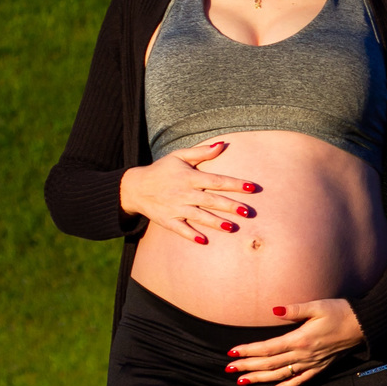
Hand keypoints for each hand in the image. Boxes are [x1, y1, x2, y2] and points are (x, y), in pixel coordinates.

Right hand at [120, 141, 258, 243]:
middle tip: (247, 212)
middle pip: (211, 200)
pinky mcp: (168, 220)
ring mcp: (176, 208)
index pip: (217, 181)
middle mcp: (184, 193)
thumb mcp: (178, 156)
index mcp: (190, 177)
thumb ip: (201, 152)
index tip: (252, 187)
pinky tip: (204, 241)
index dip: (235, 184)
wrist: (134, 187)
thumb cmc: (161, 170)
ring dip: (215, 222)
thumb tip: (223, 144)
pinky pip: (181, 229)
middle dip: (230, 206)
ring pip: (199, 216)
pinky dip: (191, 235)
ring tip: (232, 227)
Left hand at [224, 299, 364, 385]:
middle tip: (229, 369)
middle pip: (270, 363)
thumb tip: (274, 309)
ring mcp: (311, 363)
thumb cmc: (340, 311)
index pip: (268, 348)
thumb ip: (294, 309)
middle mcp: (304, 355)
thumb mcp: (317, 305)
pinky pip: (299, 381)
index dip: (249, 351)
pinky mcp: (319, 368)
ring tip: (242, 382)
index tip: (232, 353)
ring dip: (260, 379)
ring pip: (281, 375)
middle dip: (248, 366)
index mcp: (301, 338)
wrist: (363, 325)